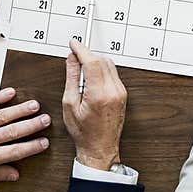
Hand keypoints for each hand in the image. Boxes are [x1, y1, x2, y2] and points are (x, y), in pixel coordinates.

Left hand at [0, 87, 49, 185]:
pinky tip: (9, 93)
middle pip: (13, 131)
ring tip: (34, 105)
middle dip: (32, 125)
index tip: (43, 142)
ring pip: (2, 116)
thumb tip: (13, 174)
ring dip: (20, 110)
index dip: (32, 146)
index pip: (16, 151)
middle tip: (45, 120)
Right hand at [62, 38, 127, 170]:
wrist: (100, 148)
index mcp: (99, 94)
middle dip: (87, 56)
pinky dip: (101, 70)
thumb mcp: (70, 104)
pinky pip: (112, 73)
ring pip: (108, 64)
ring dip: (95, 63)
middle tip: (74, 59)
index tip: (73, 43)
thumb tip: (71, 59)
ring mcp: (120, 92)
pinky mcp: (122, 94)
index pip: (91, 61)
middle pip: (101, 60)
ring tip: (81, 74)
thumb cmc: (83, 132)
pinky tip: (91, 81)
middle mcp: (114, 91)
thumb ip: (71, 78)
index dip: (81, 49)